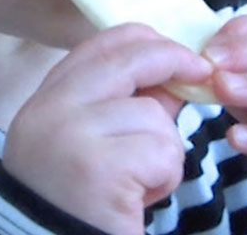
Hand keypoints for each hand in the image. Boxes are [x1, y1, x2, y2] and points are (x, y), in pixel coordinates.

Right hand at [4, 23, 213, 234]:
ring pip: (153, 114)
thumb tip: (174, 75)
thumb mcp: (92, 145)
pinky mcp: (101, 167)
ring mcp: (73, 135)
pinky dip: (165, 177)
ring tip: (139, 182)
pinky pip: (162, 151)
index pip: (97, 47)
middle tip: (201, 73)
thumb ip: (124, 106)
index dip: (144, 41)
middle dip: (172, 61)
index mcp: (44, 102)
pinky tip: (141, 198)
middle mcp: (51, 111)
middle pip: (125, 61)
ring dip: (164, 150)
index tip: (177, 52)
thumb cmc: (80, 203)